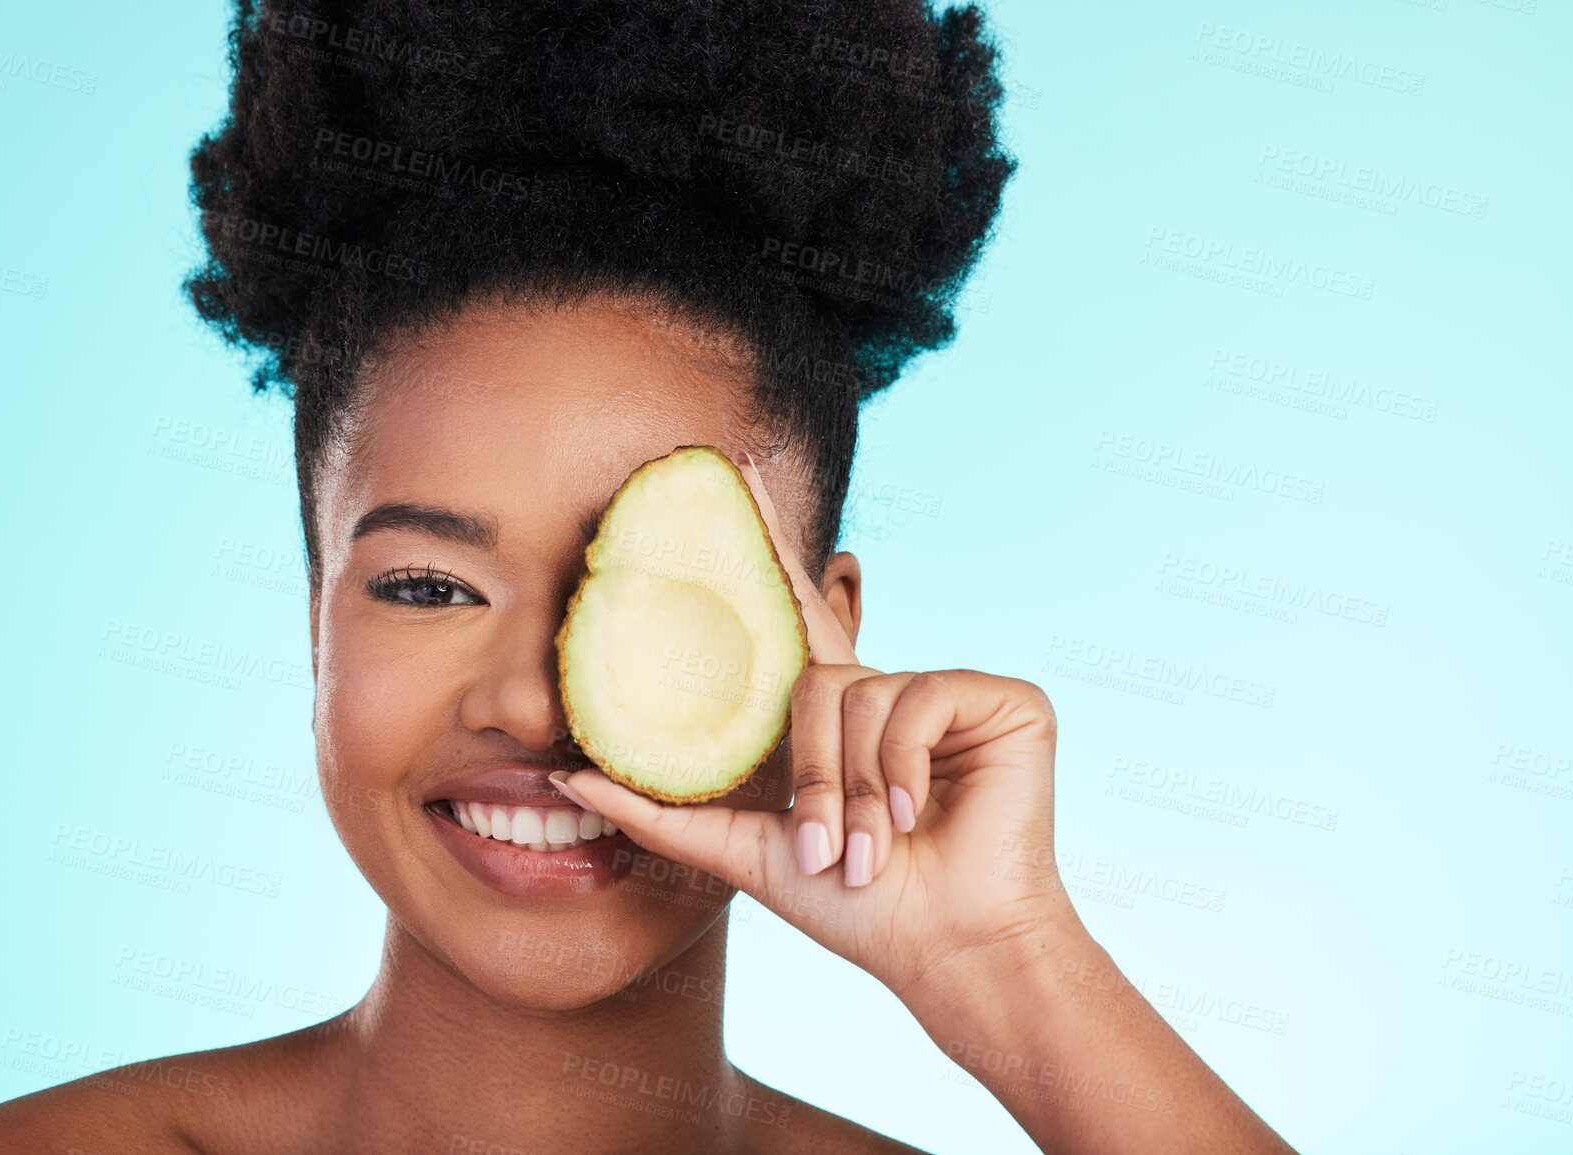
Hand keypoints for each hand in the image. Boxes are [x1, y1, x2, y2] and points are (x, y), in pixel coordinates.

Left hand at [552, 450, 1079, 998]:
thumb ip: (663, 813)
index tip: (736, 467)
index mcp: (838, 718)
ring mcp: (948, 690)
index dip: (766, 540)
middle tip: (822, 852)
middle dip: (811, 775)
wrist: (946, 948)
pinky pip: (919, 699)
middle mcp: (889, 690)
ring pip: (859, 696)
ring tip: (870, 852)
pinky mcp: (1004, 699)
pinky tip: (918, 813)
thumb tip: (569, 776)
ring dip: (853, 789)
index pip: (792, 613)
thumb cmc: (857, 909)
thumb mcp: (748, 853)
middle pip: (814, 679)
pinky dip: (903, 766)